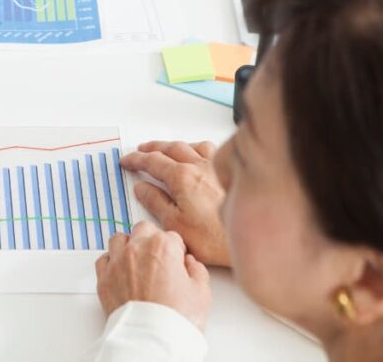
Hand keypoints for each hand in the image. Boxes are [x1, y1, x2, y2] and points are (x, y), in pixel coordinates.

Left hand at [96, 221, 210, 330]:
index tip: (177, 261)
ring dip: (128, 246)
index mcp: (163, 247)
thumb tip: (191, 264)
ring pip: (119, 239)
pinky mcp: (104, 278)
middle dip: (152, 240)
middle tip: (159, 258)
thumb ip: (197, 271)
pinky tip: (121, 272)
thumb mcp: (201, 293)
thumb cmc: (175, 318)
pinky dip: (111, 262)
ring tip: (137, 261)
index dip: (177, 250)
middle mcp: (137, 249)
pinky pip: (103, 260)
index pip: (172, 237)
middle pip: (143, 230)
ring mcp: (117, 262)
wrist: (152, 339)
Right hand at [121, 141, 229, 267]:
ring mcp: (217, 167)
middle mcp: (199, 166)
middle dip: (152, 148)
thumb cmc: (216, 237)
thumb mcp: (175, 224)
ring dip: (175, 145)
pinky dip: (198, 148)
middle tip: (140, 151)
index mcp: (182, 177)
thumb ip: (156, 202)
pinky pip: (211, 150)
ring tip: (167, 149)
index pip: (152, 162)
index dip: (136, 160)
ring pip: (191, 145)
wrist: (256, 235)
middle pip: (170, 148)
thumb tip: (142, 188)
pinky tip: (200, 155)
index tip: (126, 161)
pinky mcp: (232, 173)